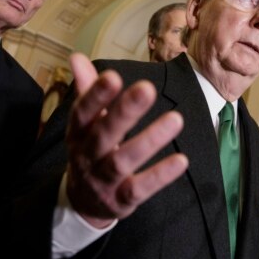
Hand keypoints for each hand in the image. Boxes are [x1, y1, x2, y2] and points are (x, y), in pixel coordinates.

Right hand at [65, 53, 188, 227]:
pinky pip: (140, 189)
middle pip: (103, 134)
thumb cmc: (91, 151)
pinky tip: (182, 160)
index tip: (113, 76)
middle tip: (147, 88)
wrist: (83, 203)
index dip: (94, 96)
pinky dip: (159, 176)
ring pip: (123, 161)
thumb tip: (77, 55)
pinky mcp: (121, 201)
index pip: (82, 113)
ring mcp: (102, 181)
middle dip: (124, 112)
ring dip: (149, 140)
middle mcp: (86, 157)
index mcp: (78, 134)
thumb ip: (87, 91)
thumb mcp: (86, 125)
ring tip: (176, 119)